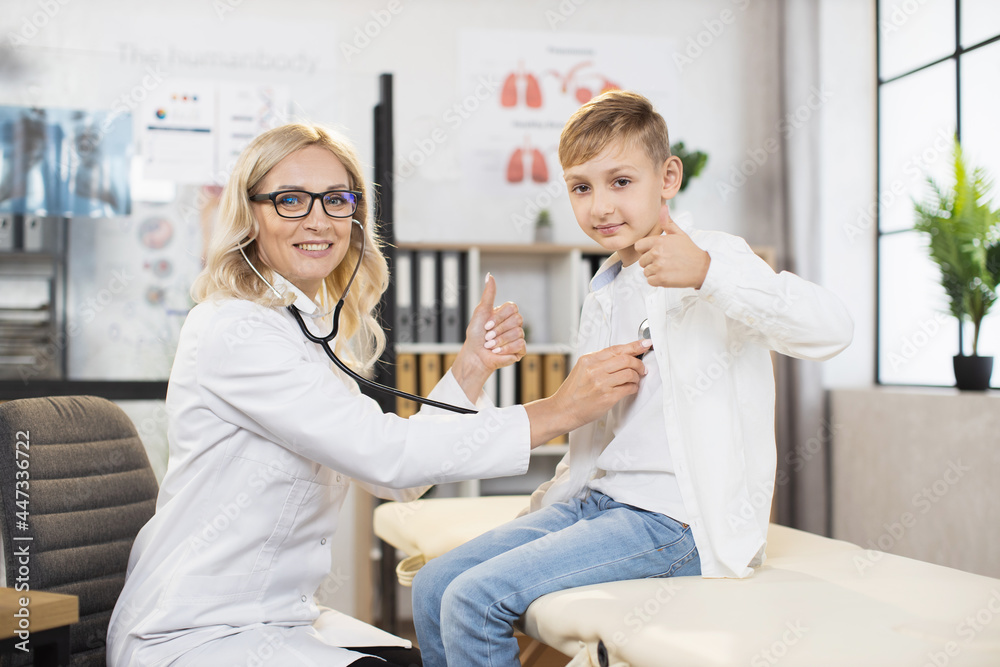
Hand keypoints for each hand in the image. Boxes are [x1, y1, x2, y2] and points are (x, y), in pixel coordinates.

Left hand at [450, 274, 525, 400]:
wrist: (475, 355)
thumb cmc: (476, 334)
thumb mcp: (481, 311)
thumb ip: (488, 294)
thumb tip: (489, 275)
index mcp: (507, 313)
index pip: (513, 308)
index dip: (499, 317)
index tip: (487, 325)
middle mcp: (515, 323)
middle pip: (517, 319)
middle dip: (498, 329)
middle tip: (487, 336)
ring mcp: (519, 336)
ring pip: (518, 333)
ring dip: (499, 340)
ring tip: (490, 345)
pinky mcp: (521, 349)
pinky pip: (520, 344)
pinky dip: (505, 349)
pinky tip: (497, 351)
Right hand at [524, 339, 649, 445]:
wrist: (563, 410)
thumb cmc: (573, 392)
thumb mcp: (582, 369)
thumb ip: (599, 361)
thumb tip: (622, 355)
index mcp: (588, 359)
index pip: (616, 348)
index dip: (634, 345)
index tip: (644, 344)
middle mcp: (594, 369)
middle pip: (626, 359)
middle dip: (638, 363)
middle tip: (642, 367)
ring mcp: (601, 383)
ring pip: (629, 373)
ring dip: (637, 376)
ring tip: (635, 379)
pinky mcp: (607, 397)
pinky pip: (628, 388)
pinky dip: (633, 387)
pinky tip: (631, 388)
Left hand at [634, 203, 710, 288]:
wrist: (702, 268)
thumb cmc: (690, 251)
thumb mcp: (679, 234)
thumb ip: (667, 223)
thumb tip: (663, 208)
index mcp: (659, 241)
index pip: (638, 246)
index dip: (645, 250)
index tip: (655, 252)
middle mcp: (657, 253)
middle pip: (641, 261)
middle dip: (650, 262)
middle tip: (664, 262)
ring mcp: (658, 267)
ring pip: (646, 271)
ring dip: (654, 272)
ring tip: (667, 268)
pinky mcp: (661, 279)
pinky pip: (650, 281)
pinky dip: (657, 281)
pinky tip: (667, 276)